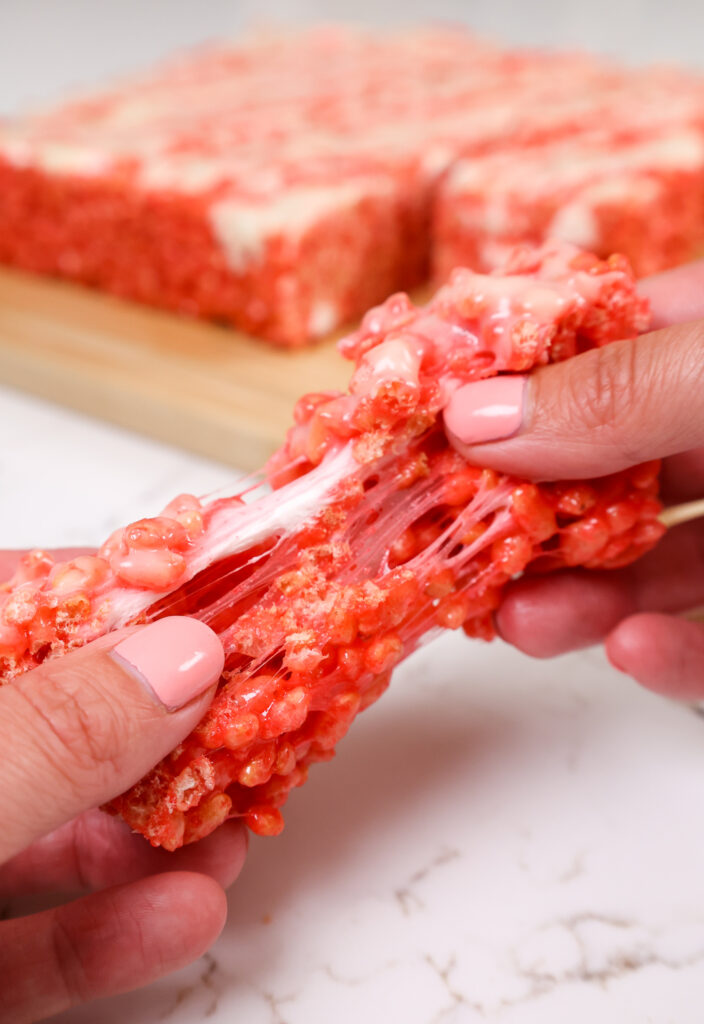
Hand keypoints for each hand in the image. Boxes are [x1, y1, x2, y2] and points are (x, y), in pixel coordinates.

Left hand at [0, 548, 246, 1022]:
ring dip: (133, 838)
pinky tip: (174, 917)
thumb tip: (176, 663)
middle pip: (16, 717)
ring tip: (229, 832)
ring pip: (19, 831)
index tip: (197, 603)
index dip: (87, 591)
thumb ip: (40, 744)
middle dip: (136, 730)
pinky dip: (87, 932)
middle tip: (239, 722)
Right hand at [443, 261, 703, 699]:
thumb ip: (620, 391)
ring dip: (580, 600)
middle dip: (518, 517)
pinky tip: (638, 652)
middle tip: (447, 554)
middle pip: (592, 472)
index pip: (574, 351)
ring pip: (646, 563)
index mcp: (699, 339)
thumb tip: (473, 419)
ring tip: (521, 625)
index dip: (487, 388)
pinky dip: (677, 658)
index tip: (404, 434)